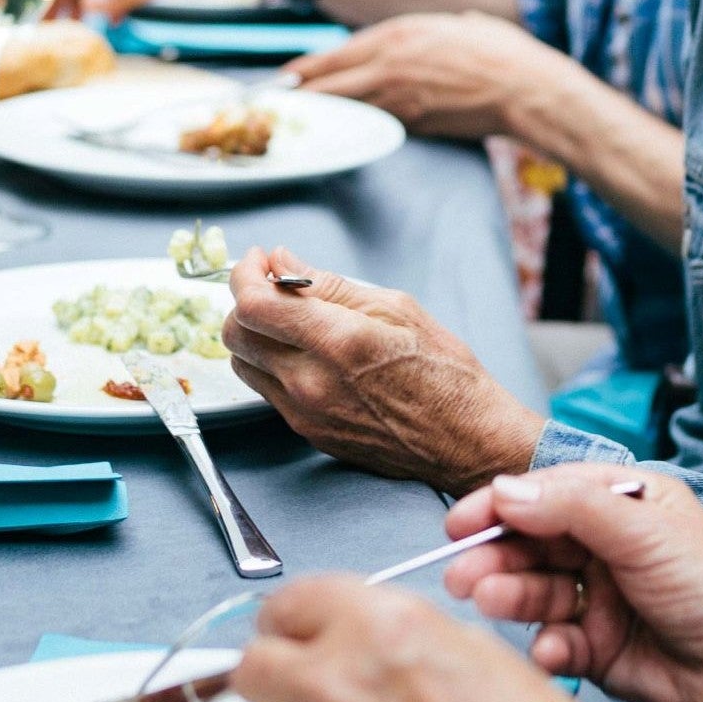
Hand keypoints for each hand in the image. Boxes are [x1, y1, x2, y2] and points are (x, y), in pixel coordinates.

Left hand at [223, 247, 545, 490]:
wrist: (466, 441)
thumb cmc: (445, 373)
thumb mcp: (397, 309)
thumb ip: (330, 285)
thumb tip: (282, 262)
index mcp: (338, 342)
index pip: (254, 304)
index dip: (244, 274)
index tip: (259, 260)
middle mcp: (312, 382)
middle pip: (236, 334)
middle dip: (245, 301)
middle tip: (272, 286)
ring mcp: (306, 414)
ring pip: (243, 364)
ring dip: (254, 335)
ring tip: (289, 320)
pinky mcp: (308, 433)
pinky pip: (267, 391)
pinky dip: (272, 364)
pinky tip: (306, 353)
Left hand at [231, 577, 702, 701]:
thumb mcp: (472, 650)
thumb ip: (396, 635)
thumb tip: (360, 636)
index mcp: (376, 628)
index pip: (287, 601)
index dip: (294, 618)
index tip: (295, 630)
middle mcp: (333, 685)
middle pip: (252, 665)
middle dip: (277, 670)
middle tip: (303, 681)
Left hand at [287, 13, 566, 139]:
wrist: (525, 89)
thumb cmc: (502, 53)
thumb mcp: (461, 24)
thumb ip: (436, 28)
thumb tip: (443, 28)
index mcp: (398, 33)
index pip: (336, 54)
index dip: (307, 69)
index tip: (287, 77)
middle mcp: (389, 63)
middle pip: (329, 83)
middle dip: (301, 96)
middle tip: (277, 106)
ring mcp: (399, 97)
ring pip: (346, 109)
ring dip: (321, 118)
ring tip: (300, 124)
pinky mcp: (414, 124)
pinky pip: (374, 126)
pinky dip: (354, 131)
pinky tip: (344, 136)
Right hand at [443, 464, 702, 701]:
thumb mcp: (645, 534)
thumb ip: (573, 509)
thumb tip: (506, 490)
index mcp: (627, 503)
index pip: (550, 493)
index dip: (502, 505)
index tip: (461, 522)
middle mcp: (609, 546)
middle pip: (533, 544)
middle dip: (496, 557)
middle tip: (462, 574)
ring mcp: (601, 598)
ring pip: (536, 591)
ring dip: (510, 597)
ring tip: (490, 603)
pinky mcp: (597, 648)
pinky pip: (554, 640)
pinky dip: (546, 645)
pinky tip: (552, 650)